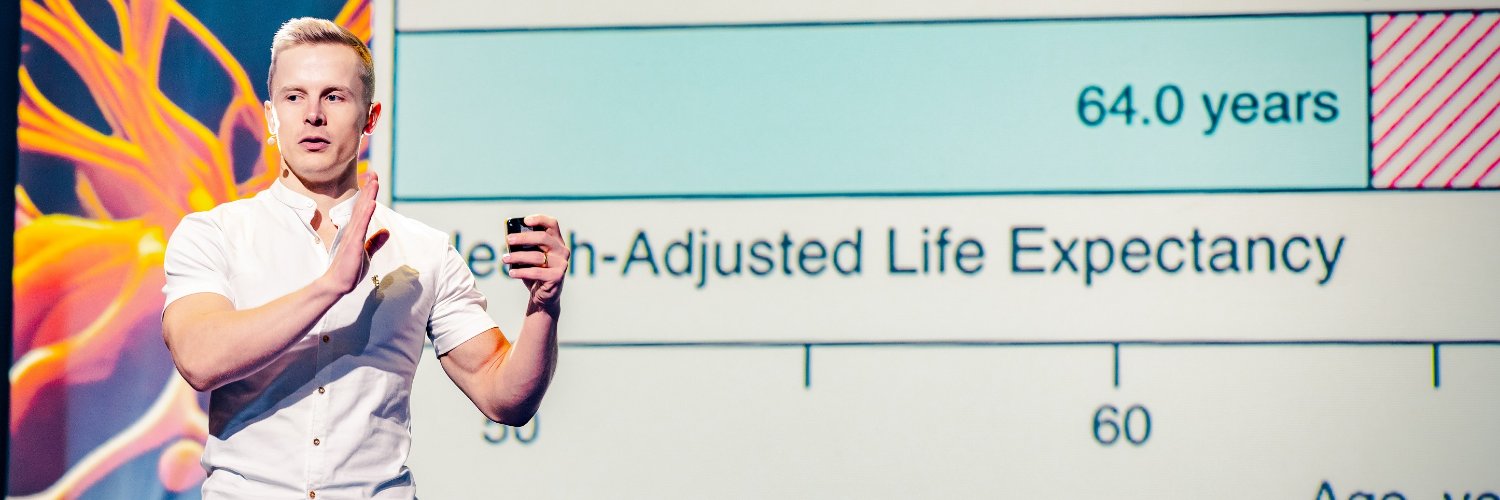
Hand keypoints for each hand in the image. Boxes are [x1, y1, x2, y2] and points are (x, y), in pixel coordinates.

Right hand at [321, 172, 389, 294]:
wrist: (337, 283)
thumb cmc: (350, 268)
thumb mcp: (366, 252)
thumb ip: (375, 242)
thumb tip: (386, 231)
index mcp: (356, 231)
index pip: (364, 209)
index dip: (369, 194)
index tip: (373, 179)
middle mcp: (353, 230)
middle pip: (362, 205)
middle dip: (368, 189)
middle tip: (373, 173)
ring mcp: (353, 236)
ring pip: (362, 212)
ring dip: (368, 197)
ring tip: (373, 182)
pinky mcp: (354, 245)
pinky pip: (361, 227)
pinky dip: (367, 214)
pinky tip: (372, 203)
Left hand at [502, 214, 567, 311]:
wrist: (544, 296)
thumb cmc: (535, 272)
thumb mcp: (530, 257)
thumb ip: (524, 247)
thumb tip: (510, 239)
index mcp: (556, 241)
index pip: (552, 223)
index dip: (540, 219)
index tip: (525, 221)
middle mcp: (562, 250)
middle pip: (543, 237)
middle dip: (523, 238)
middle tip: (508, 240)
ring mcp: (562, 264)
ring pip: (537, 256)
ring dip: (517, 256)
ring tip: (504, 258)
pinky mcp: (557, 277)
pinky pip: (536, 272)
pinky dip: (521, 272)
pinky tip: (511, 273)